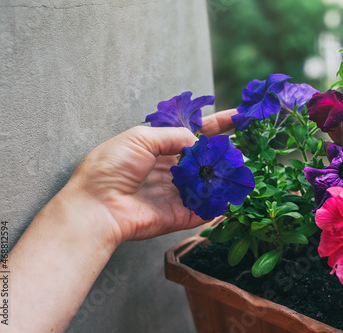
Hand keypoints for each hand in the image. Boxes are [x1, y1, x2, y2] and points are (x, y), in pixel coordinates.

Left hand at [66, 109, 237, 244]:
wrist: (98, 206)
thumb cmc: (111, 167)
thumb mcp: (141, 138)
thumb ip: (174, 135)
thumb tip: (198, 141)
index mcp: (158, 148)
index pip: (194, 133)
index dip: (216, 125)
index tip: (238, 117)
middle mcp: (169, 169)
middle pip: (204, 159)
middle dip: (224, 152)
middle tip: (244, 147)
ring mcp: (175, 193)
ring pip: (208, 183)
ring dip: (225, 176)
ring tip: (242, 169)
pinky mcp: (179, 216)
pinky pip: (204, 210)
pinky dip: (219, 204)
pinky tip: (234, 194)